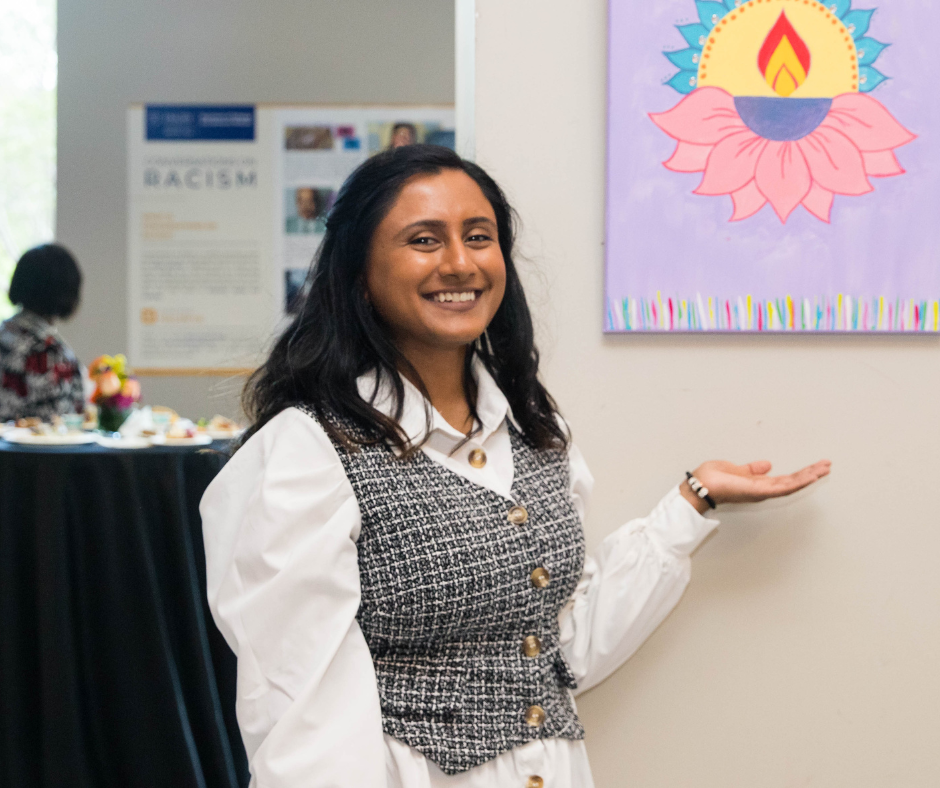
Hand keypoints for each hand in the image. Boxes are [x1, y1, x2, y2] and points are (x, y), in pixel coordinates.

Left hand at [680, 459, 830, 514]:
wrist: (700, 486)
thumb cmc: (712, 479)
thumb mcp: (736, 469)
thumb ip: (752, 469)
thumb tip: (766, 465)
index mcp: (757, 484)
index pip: (784, 479)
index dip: (800, 473)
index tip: (815, 466)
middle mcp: (762, 490)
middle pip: (792, 482)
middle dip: (810, 474)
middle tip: (828, 465)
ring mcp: (762, 491)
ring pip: (792, 484)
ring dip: (809, 476)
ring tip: (825, 468)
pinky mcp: (759, 491)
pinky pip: (783, 487)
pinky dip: (798, 482)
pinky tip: (810, 476)